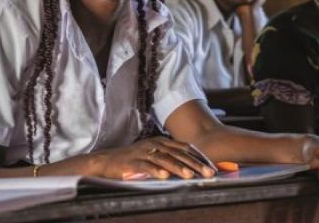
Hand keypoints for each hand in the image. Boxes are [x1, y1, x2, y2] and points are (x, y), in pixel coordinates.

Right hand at [93, 137, 215, 179]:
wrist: (106, 160)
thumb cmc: (132, 159)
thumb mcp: (153, 155)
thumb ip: (169, 157)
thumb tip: (190, 167)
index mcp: (159, 141)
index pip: (183, 147)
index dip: (198, 156)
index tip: (211, 166)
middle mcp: (152, 145)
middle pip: (176, 153)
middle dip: (194, 164)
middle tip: (207, 173)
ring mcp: (142, 153)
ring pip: (163, 159)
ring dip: (177, 167)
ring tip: (190, 175)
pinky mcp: (131, 162)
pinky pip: (145, 166)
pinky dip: (156, 171)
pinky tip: (165, 177)